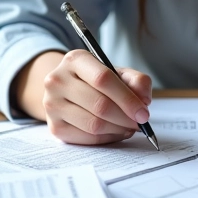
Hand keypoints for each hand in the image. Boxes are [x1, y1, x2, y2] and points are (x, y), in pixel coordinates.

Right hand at [14, 50, 152, 144]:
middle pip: (99, 105)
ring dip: (118, 129)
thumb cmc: (96, 80)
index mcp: (75, 59)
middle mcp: (58, 80)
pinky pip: (87, 138)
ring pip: (93, 124)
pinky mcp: (54, 127)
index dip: (127, 98)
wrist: (67, 90)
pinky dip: (107, 138)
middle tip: (140, 122)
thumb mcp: (117, 72)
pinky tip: (115, 131)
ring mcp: (52, 105)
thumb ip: (136, 80)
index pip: (103, 79)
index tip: (143, 112)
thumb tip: (144, 100)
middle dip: (125, 117)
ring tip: (129, 126)